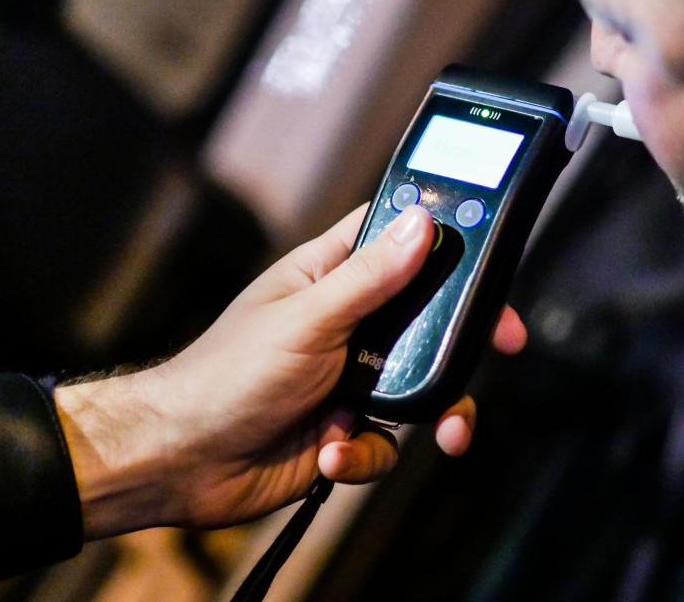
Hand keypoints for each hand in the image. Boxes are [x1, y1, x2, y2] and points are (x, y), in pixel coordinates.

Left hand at [55, 203, 525, 538]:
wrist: (185, 460)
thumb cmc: (226, 376)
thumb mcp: (307, 320)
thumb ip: (369, 277)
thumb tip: (424, 222)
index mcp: (326, 278)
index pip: (397, 239)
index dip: (447, 242)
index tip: (493, 260)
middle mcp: (343, 324)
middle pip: (427, 318)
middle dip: (458, 343)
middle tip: (498, 349)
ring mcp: (345, 378)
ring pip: (420, 386)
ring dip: (424, 412)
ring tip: (434, 434)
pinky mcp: (343, 429)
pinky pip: (389, 441)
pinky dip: (367, 452)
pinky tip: (330, 452)